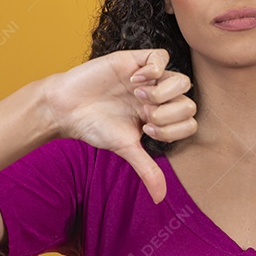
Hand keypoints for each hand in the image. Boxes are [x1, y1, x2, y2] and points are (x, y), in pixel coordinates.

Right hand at [42, 48, 197, 203]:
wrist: (66, 108)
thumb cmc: (94, 127)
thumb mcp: (125, 149)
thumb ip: (147, 169)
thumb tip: (161, 199)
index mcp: (160, 117)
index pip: (189, 122)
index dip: (173, 130)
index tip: (147, 131)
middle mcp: (158, 97)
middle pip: (190, 102)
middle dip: (168, 114)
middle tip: (144, 114)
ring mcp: (149, 78)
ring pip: (182, 79)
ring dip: (163, 92)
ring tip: (138, 96)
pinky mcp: (135, 60)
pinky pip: (161, 56)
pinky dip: (153, 70)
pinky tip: (133, 80)